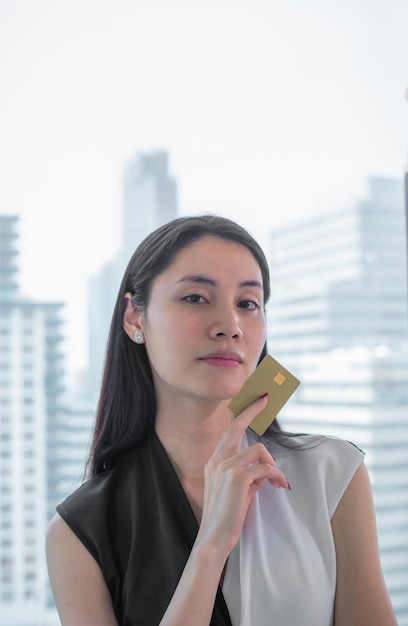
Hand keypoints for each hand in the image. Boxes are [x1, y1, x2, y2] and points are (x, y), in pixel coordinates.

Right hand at [197, 394, 289, 557]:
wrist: (215, 538)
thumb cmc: (226, 516)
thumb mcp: (235, 490)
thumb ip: (246, 474)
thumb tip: (264, 468)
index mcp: (214, 462)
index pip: (229, 431)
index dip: (243, 415)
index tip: (255, 401)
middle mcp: (217, 460)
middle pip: (237, 426)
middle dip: (252, 411)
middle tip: (264, 400)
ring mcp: (225, 467)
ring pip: (259, 451)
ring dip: (272, 465)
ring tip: (276, 481)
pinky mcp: (237, 478)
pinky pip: (266, 469)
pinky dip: (277, 476)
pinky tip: (280, 486)